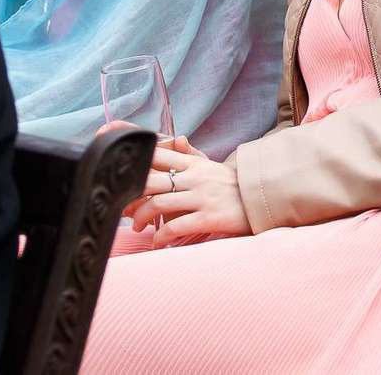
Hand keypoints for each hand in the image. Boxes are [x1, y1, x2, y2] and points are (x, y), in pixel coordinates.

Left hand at [125, 136, 249, 244]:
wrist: (263, 200)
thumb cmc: (231, 186)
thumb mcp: (210, 166)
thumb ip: (190, 156)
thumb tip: (177, 139)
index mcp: (193, 164)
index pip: (157, 155)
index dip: (134, 160)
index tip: (117, 171)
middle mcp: (195, 178)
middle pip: (150, 180)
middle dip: (130, 195)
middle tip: (123, 209)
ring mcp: (202, 197)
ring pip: (158, 203)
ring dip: (141, 218)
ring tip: (138, 227)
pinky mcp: (209, 217)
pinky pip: (176, 227)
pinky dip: (161, 237)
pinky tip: (158, 242)